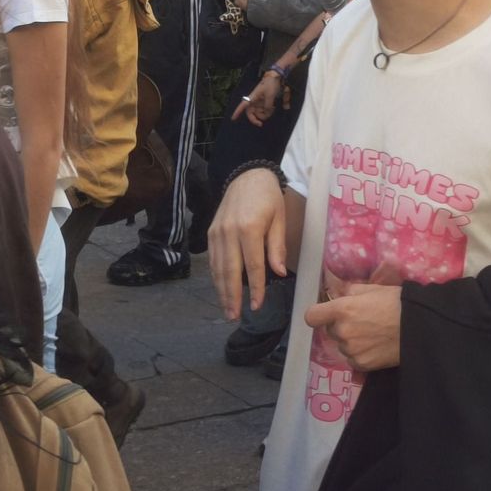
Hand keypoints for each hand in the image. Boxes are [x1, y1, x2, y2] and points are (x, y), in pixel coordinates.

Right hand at [209, 169, 286, 319]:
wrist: (246, 174)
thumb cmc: (268, 197)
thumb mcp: (280, 218)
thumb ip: (277, 247)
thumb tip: (277, 273)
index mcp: (249, 228)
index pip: (252, 266)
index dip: (255, 288)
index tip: (257, 305)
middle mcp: (229, 232)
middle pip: (229, 271)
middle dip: (232, 296)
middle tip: (234, 316)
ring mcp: (217, 232)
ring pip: (217, 267)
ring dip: (221, 290)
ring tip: (227, 309)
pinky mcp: (210, 232)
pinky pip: (213, 259)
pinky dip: (216, 277)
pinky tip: (221, 289)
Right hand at [233, 71, 281, 125]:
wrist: (275, 77)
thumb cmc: (270, 84)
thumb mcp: (270, 96)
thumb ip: (268, 106)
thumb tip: (266, 114)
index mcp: (252, 98)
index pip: (243, 106)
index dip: (237, 112)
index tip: (233, 118)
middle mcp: (254, 101)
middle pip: (250, 113)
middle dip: (255, 119)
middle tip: (260, 124)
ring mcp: (259, 102)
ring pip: (258, 113)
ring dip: (264, 114)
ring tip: (272, 109)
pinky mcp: (264, 102)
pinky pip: (264, 110)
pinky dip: (268, 112)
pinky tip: (273, 108)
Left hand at [303, 282, 401, 371]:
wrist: (419, 327)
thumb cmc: (396, 302)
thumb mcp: (371, 288)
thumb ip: (350, 292)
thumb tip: (340, 295)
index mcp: (342, 309)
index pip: (311, 316)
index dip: (318, 315)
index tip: (326, 314)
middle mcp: (342, 331)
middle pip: (330, 330)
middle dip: (340, 326)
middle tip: (360, 322)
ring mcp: (351, 350)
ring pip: (342, 345)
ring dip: (351, 341)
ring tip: (372, 335)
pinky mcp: (361, 365)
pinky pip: (352, 359)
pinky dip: (360, 354)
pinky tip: (375, 347)